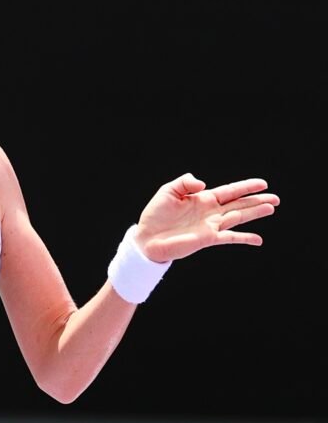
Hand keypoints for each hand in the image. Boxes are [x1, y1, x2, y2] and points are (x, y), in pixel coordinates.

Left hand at [136, 173, 279, 261]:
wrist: (146, 237)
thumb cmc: (155, 214)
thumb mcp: (168, 191)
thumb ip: (185, 183)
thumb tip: (203, 184)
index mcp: (203, 199)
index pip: (229, 191)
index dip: (245, 186)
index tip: (262, 183)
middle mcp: (210, 212)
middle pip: (239, 204)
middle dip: (257, 200)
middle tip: (276, 198)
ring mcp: (211, 226)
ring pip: (238, 217)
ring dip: (255, 213)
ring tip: (271, 207)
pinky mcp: (207, 239)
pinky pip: (229, 238)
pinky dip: (244, 238)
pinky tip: (258, 240)